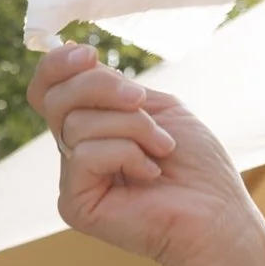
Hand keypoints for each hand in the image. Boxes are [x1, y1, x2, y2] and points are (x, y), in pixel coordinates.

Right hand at [34, 45, 264, 265]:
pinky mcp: (74, 204)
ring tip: (162, 148)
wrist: (216, 212)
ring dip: (132, 127)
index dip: (56, 65)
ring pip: (77, 123)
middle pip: (57, 98)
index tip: (88, 53)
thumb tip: (78, 58)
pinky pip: (85, 155)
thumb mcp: (156, 107)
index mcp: (91, 126)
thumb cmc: (196, 165)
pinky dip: (126, 154)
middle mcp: (74, 152)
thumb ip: (114, 86)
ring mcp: (72, 179)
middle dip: (101, 87)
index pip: (48, 89)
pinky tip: (149, 173)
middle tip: (140, 100)